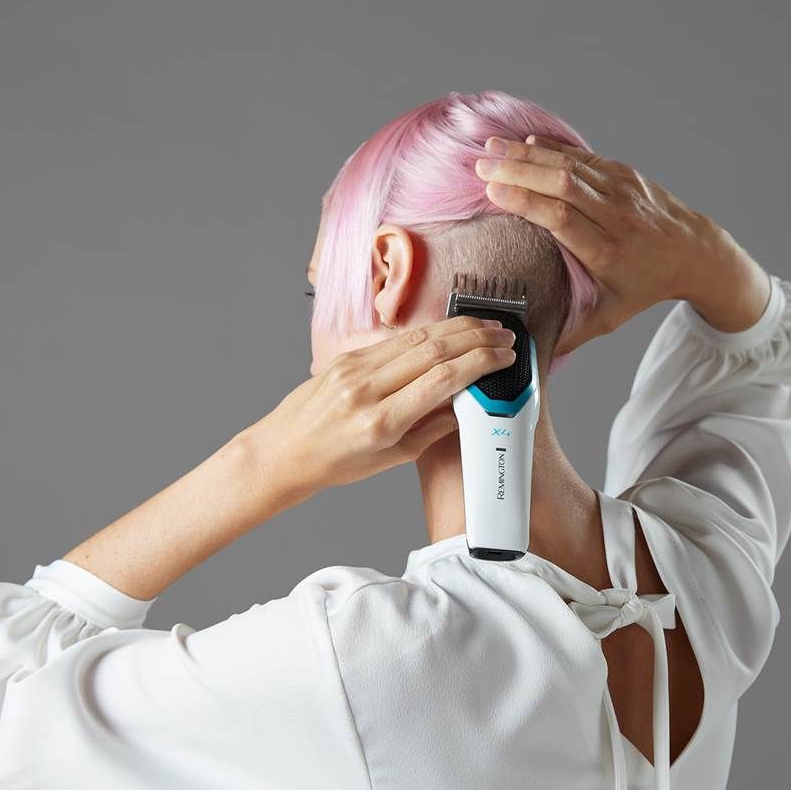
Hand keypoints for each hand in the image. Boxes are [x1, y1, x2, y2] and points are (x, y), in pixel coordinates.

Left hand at [251, 315, 517, 499]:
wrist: (284, 452)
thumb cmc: (336, 462)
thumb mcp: (392, 458)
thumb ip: (433, 428)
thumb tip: (467, 402)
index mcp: (380, 422)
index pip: (441, 379)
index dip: (479, 363)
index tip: (504, 357)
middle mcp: (366, 390)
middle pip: (433, 350)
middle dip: (476, 339)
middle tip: (505, 336)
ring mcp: (353, 368)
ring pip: (416, 338)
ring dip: (457, 329)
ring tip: (487, 327)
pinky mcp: (346, 357)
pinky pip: (395, 340)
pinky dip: (429, 333)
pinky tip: (450, 331)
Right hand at [474, 135, 770, 352]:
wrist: (697, 254)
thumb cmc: (647, 286)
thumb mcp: (612, 315)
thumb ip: (573, 332)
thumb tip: (533, 355)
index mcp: (606, 252)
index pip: (561, 219)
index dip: (526, 201)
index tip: (493, 192)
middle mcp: (615, 217)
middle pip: (562, 184)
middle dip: (518, 170)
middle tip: (480, 165)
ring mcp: (622, 190)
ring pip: (570, 165)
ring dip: (528, 154)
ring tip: (491, 147)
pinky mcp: (625, 174)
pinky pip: (584, 156)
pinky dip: (553, 148)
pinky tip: (526, 144)